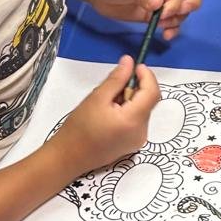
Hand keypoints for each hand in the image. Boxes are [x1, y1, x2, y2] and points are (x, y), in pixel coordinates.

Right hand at [51, 57, 161, 174]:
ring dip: (131, 100)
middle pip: (148, 102)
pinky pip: (137, 122)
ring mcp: (138, 141)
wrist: (68, 158)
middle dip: (135, 89)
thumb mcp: (97, 98)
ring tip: (107, 103)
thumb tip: (130, 61)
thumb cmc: (79, 127)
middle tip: (113, 87)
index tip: (136, 66)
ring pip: (142, 111)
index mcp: (133, 121)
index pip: (152, 93)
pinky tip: (109, 115)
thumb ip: (116, 79)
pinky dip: (128, 112)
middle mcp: (142, 132)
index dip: (147, 76)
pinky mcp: (132, 145)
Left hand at [85, 0, 201, 39]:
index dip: (175, 4)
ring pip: (183, 11)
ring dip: (178, 22)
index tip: (162, 15)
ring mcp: (162, 1)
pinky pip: (170, 22)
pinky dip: (172, 29)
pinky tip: (165, 35)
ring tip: (163, 30)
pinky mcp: (154, 14)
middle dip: (188, 8)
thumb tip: (160, 5)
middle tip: (172, 18)